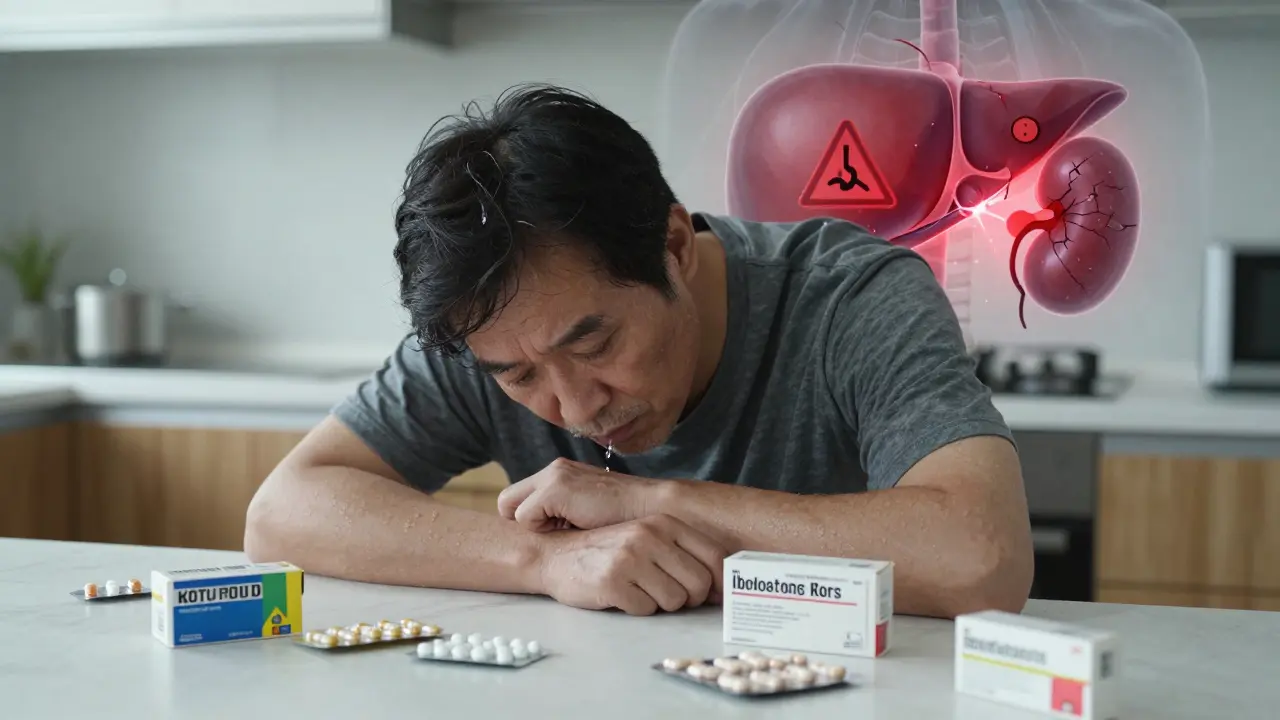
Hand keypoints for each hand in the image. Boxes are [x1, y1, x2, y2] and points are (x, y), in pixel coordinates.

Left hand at [498, 457, 660, 531]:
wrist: (653, 510)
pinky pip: (524, 518)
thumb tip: (547, 531)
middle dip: (521, 522)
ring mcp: (553, 477)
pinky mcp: (554, 490)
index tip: (551, 533)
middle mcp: (554, 469)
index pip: (519, 497)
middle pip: (507, 502)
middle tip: (551, 535)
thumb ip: (565, 513)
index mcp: (561, 472)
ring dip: (536, 526)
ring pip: (512, 510)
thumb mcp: (589, 511)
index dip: (529, 519)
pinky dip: (542, 528)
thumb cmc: (625, 519)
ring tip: (567, 530)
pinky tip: (571, 528)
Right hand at [535, 514, 726, 614]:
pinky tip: (621, 595)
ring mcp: (631, 557)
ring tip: (639, 590)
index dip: (718, 581)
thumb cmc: (608, 551)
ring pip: (675, 601)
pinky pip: (646, 610)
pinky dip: (636, 608)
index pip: (714, 556)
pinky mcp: (613, 581)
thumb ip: (682, 553)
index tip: (711, 595)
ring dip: (660, 604)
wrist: (556, 555)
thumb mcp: (647, 537)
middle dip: (687, 598)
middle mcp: (650, 535)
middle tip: (666, 594)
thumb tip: (721, 586)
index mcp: (664, 523)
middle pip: (698, 584)